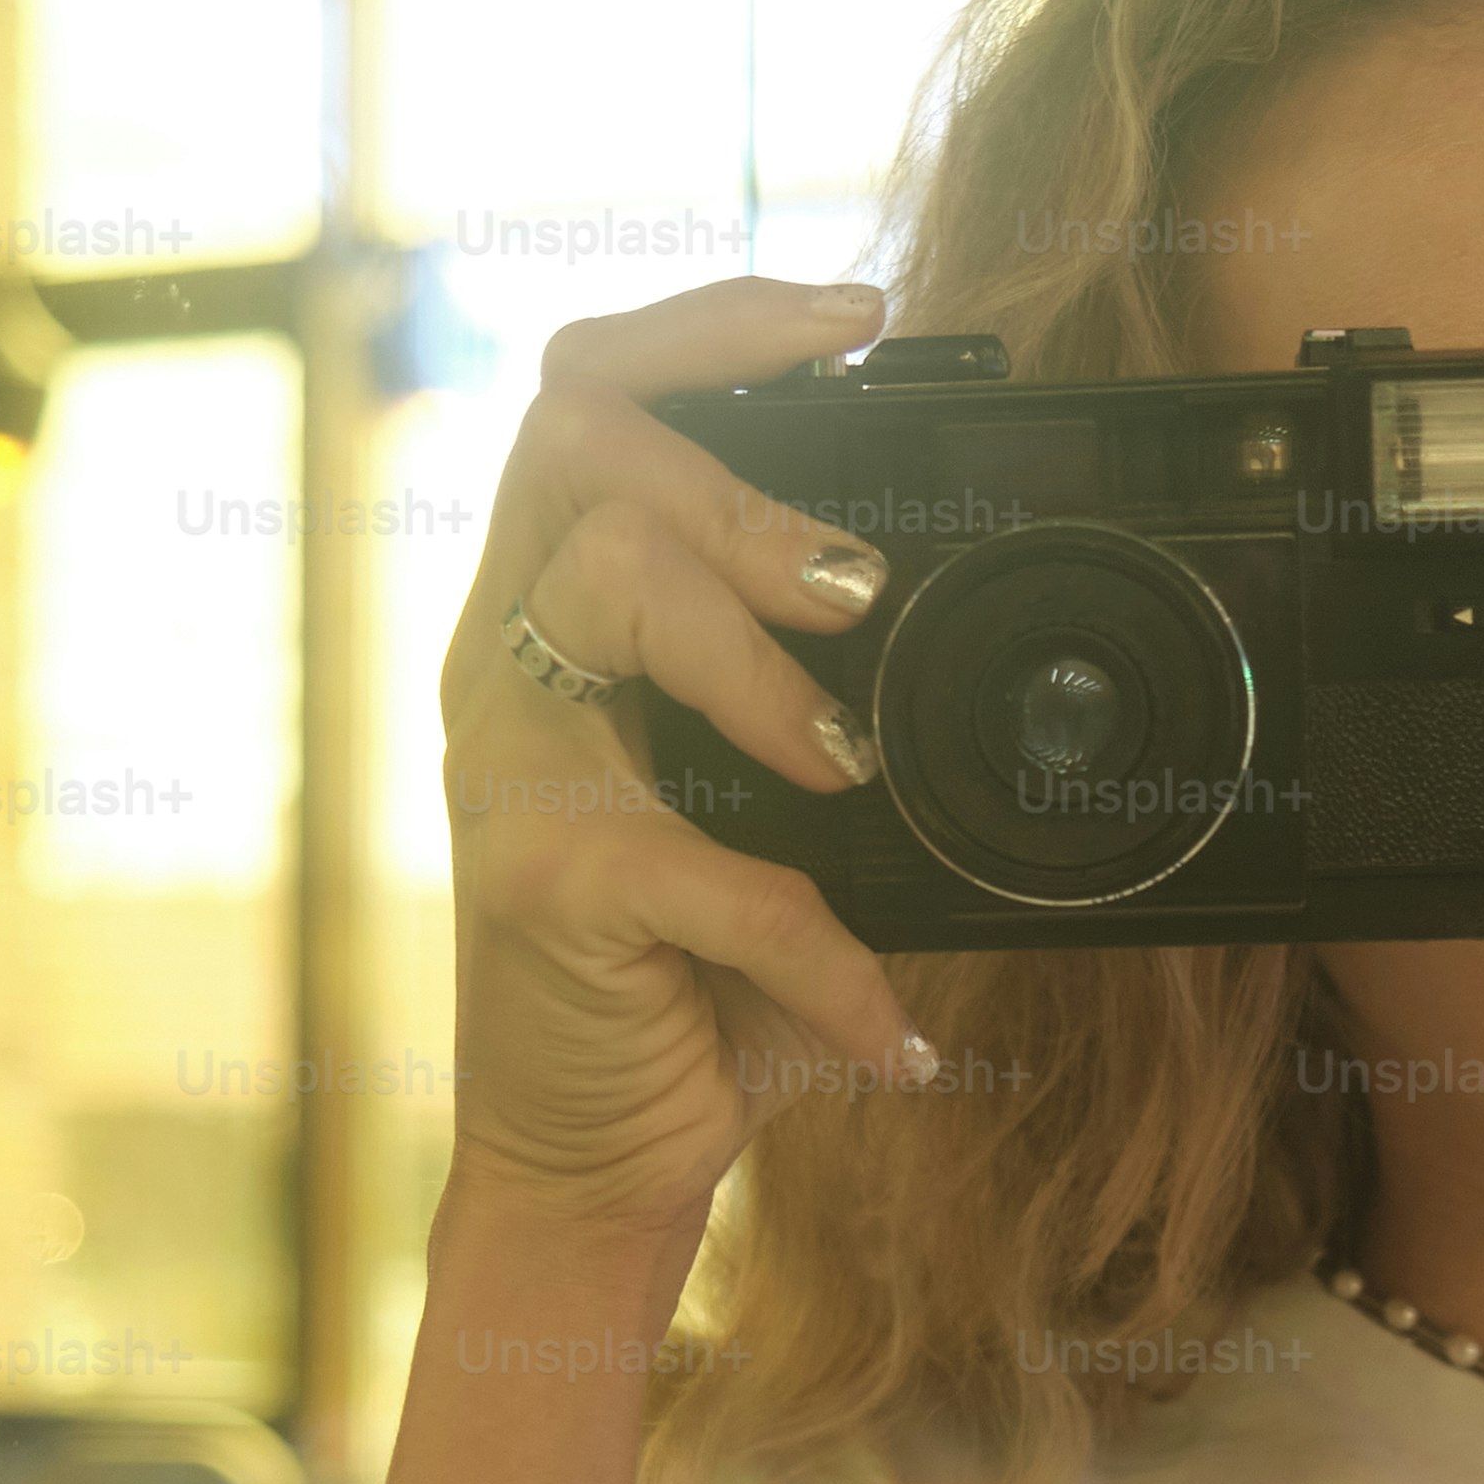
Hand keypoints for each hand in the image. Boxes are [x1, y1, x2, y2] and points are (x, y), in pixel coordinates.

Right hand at [438, 277, 930, 1251]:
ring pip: (612, 580)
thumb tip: (976, 631)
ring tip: (842, 766)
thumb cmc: (691, 980)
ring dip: (759, 662)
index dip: (710, 327)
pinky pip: (706, 865)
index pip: (585, 398)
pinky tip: (883, 1025)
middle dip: (742, 489)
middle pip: (583, 444)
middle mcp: (506, 664)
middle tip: (854, 590)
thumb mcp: (771, 817)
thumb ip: (825, 708)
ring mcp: (507, 764)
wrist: (600, 1162)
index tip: (852, 321)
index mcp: (553, 620)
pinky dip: (824, 954)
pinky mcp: (535, 884)